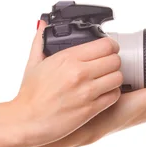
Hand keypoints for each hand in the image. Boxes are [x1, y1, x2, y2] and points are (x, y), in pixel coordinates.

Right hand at [13, 21, 122, 144]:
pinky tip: (103, 94)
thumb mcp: (33, 63)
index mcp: (67, 58)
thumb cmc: (30, 95)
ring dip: (114, 79)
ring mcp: (86, 91)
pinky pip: (114, 96)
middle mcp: (79, 72)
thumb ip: (40, 41)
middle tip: (106, 67)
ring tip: (106, 81)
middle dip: (113, 63)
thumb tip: (42, 25)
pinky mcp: (90, 109)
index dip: (110, 47)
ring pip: (118, 78)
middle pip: (115, 60)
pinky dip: (111, 94)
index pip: (106, 45)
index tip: (107, 51)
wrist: (26, 121)